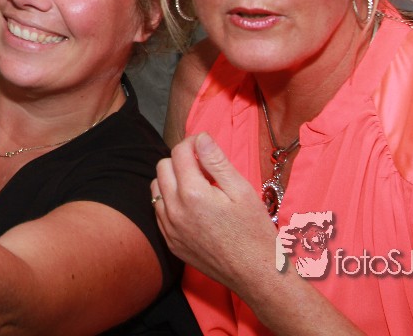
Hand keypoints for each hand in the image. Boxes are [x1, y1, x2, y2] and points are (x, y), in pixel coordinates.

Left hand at [151, 132, 278, 290]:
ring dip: (172, 180)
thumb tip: (200, 138)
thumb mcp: (242, 190)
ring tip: (198, 187)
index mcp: (193, 193)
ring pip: (157, 188)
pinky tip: (192, 207)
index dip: (194, 143)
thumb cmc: (254, 231)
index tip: (206, 146)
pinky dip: (170, 202)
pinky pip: (159, 211)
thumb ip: (217, 161)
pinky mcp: (170, 242)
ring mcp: (169, 228)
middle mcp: (174, 210)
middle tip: (206, 170)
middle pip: (163, 166)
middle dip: (182, 161)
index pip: (180, 152)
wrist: (256, 274)